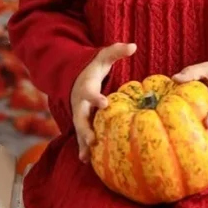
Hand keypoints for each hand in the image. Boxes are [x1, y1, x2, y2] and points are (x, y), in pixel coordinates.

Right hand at [71, 42, 135, 161]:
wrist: (74, 77)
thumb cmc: (93, 67)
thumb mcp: (103, 56)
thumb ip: (116, 51)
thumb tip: (133, 45)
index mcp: (86, 88)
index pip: (90, 93)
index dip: (96, 98)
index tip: (104, 103)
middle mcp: (80, 104)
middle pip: (80, 118)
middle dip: (85, 129)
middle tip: (92, 139)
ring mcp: (79, 114)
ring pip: (79, 131)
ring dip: (82, 143)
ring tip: (86, 158)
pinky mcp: (81, 122)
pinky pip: (81, 137)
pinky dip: (83, 148)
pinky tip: (87, 161)